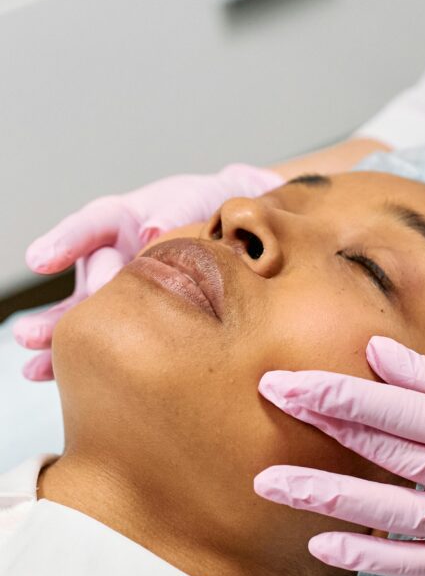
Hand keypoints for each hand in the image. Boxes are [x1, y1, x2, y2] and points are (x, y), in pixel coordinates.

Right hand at [14, 164, 282, 380]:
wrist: (239, 232)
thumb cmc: (209, 208)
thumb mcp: (196, 199)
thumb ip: (175, 211)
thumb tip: (150, 230)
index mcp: (125, 218)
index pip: (92, 226)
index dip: (66, 242)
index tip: (41, 262)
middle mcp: (112, 254)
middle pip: (84, 283)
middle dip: (61, 312)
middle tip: (34, 335)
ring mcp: (116, 288)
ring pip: (81, 315)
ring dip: (57, 341)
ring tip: (33, 366)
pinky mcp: (129, 316)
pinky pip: (102, 335)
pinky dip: (78, 355)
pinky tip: (46, 375)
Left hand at [254, 336, 424, 575]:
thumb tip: (373, 354)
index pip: (386, 409)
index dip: (330, 393)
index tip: (283, 379)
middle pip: (376, 450)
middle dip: (315, 424)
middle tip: (266, 402)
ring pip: (380, 511)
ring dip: (321, 496)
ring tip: (267, 483)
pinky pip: (410, 563)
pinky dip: (367, 557)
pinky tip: (323, 544)